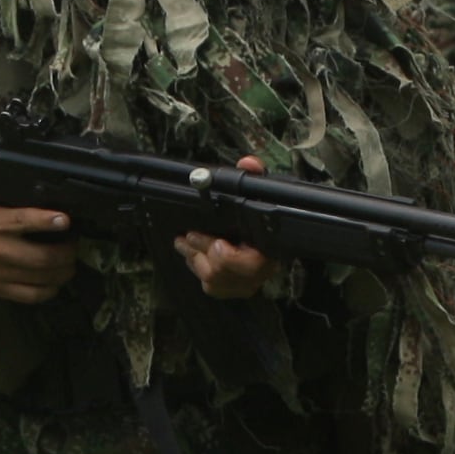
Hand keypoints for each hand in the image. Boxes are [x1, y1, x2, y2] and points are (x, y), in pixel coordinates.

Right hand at [0, 198, 80, 303]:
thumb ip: (0, 202)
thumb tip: (30, 197)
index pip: (24, 221)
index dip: (49, 220)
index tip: (66, 219)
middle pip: (46, 258)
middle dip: (69, 251)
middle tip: (72, 242)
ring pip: (45, 279)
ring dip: (64, 271)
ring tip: (67, 262)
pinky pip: (32, 296)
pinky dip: (50, 290)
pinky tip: (53, 281)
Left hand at [174, 155, 275, 300]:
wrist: (264, 239)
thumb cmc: (260, 218)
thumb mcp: (260, 194)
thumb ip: (255, 177)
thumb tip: (248, 163)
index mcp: (271, 250)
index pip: (252, 264)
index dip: (229, 257)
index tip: (218, 244)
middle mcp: (261, 272)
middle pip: (225, 272)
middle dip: (203, 251)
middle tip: (188, 236)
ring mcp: (245, 285)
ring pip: (213, 280)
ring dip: (194, 259)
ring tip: (182, 242)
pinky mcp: (231, 290)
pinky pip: (209, 286)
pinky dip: (197, 269)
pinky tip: (191, 255)